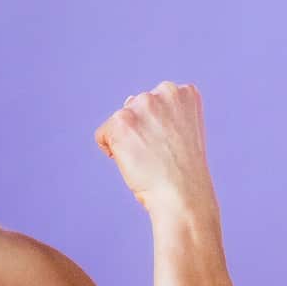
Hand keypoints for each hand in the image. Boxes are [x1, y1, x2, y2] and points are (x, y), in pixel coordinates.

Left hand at [94, 80, 215, 214]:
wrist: (181, 194)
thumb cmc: (183, 172)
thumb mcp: (183, 132)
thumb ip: (162, 113)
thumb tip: (127, 100)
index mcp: (184, 93)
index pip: (155, 105)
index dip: (158, 130)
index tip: (171, 147)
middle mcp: (165, 91)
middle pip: (134, 109)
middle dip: (140, 132)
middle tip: (159, 155)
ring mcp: (143, 104)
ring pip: (119, 122)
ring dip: (126, 141)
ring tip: (147, 158)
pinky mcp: (121, 120)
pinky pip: (103, 134)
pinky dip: (111, 151)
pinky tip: (132, 162)